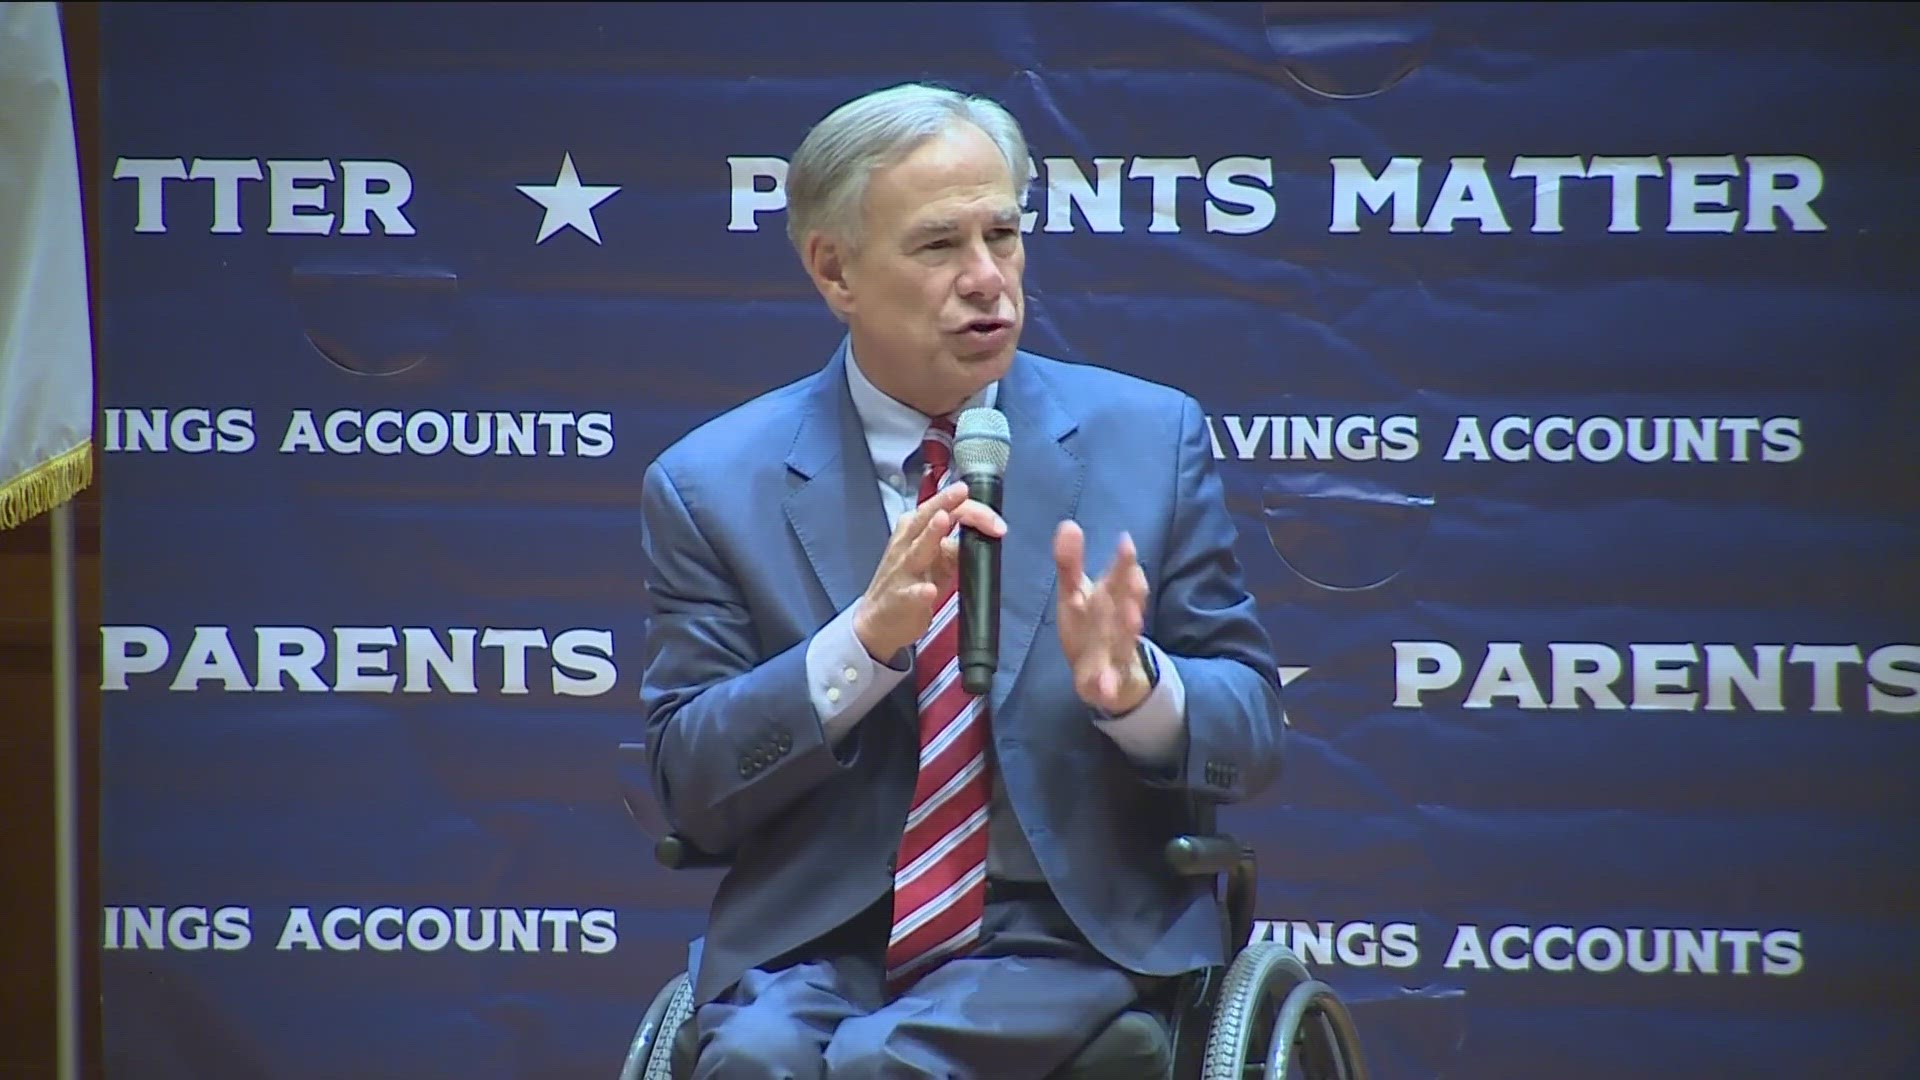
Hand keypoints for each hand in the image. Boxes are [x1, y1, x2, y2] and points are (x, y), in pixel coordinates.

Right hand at [854, 480, 1005, 659]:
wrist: (877, 621)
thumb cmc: (909, 583)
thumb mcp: (935, 560)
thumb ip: (956, 545)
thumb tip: (984, 536)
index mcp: (915, 530)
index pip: (943, 509)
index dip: (972, 512)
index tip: (997, 523)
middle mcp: (906, 544)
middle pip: (926, 518)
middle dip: (945, 503)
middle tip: (962, 490)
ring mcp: (902, 571)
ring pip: (917, 548)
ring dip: (930, 534)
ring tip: (943, 519)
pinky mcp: (900, 599)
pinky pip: (911, 594)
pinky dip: (920, 592)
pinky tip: (929, 590)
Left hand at [1053, 521, 1152, 714]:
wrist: (1105, 679)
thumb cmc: (1090, 626)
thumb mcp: (1075, 594)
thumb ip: (1070, 563)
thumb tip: (1068, 524)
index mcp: (1111, 600)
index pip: (1120, 578)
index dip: (1123, 561)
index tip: (1125, 542)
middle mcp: (1118, 623)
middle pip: (1126, 606)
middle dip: (1131, 593)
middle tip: (1134, 579)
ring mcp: (1116, 653)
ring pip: (1124, 641)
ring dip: (1128, 631)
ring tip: (1132, 619)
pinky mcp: (1108, 680)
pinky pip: (1108, 683)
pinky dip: (1108, 684)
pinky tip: (1104, 686)